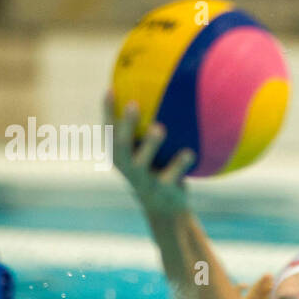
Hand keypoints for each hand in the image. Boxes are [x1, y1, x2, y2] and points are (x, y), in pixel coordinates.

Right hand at [107, 94, 195, 215]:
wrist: (165, 210)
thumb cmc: (157, 170)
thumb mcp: (150, 152)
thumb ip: (150, 129)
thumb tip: (165, 95)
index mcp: (121, 155)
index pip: (109, 130)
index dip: (108, 112)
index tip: (110, 89)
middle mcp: (127, 166)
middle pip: (120, 144)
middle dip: (125, 124)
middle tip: (133, 104)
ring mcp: (143, 179)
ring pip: (141, 161)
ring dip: (149, 144)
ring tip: (159, 128)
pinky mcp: (162, 190)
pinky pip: (171, 175)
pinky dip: (180, 164)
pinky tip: (190, 152)